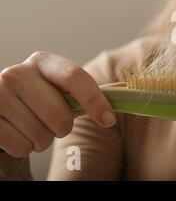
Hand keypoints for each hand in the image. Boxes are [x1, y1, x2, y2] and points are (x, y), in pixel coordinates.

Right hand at [0, 52, 115, 157]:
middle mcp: (18, 72)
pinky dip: (24, 148)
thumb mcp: (61, 92)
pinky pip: (20, 146)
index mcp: (43, 62)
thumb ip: (90, 92)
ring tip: (32, 127)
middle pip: (60, 114)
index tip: (109, 120)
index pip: (75, 77)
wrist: (0, 109)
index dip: (95, 100)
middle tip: (53, 123)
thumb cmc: (38, 100)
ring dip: (42, 140)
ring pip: (40, 135)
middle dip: (63, 127)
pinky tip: (17, 133)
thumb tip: (127, 91)